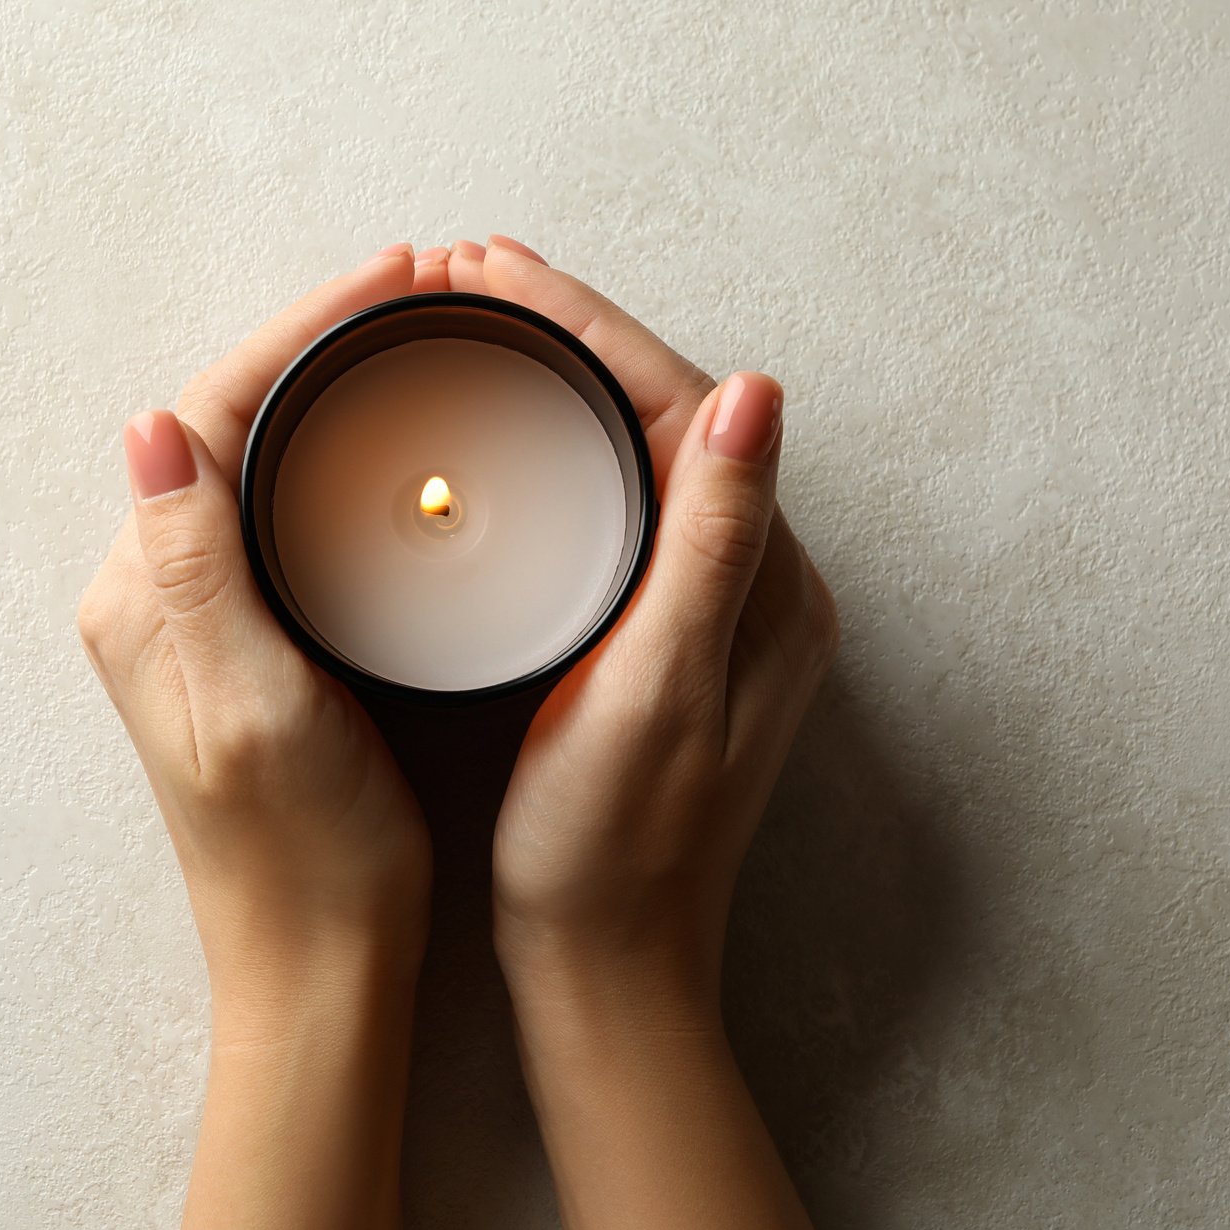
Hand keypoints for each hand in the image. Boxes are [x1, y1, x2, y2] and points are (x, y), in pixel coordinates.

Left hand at [76, 246, 435, 1229]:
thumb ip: (197, 565)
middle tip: (415, 295)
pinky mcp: (245, 647)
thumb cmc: (300, 852)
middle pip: (227, 422)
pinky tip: (388, 450)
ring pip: (255, 462)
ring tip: (409, 342)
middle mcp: (156, 597)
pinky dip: (332, 462)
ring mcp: (200, 622)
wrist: (318, 962)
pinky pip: (278, 515)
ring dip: (323, 393)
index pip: (208, 416)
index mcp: (145, 597)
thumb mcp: (250, 702)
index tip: (392, 284)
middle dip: (316, 344)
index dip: (300, 334)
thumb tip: (153, 427)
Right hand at [447, 237, 836, 1229]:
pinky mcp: (659, 634)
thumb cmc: (618, 844)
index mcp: (763, 579)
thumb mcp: (661, 687)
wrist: (608, 959)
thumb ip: (711, 540)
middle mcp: (749, 579)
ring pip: (631, 449)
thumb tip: (754, 391)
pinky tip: (504, 435)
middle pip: (657, 409)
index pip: (679, 403)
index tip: (493, 269)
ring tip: (474, 322)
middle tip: (465, 276)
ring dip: (558, 378)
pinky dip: (557, 448)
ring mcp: (704, 606)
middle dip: (565, 331)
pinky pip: (614, 501)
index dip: (585, 323)